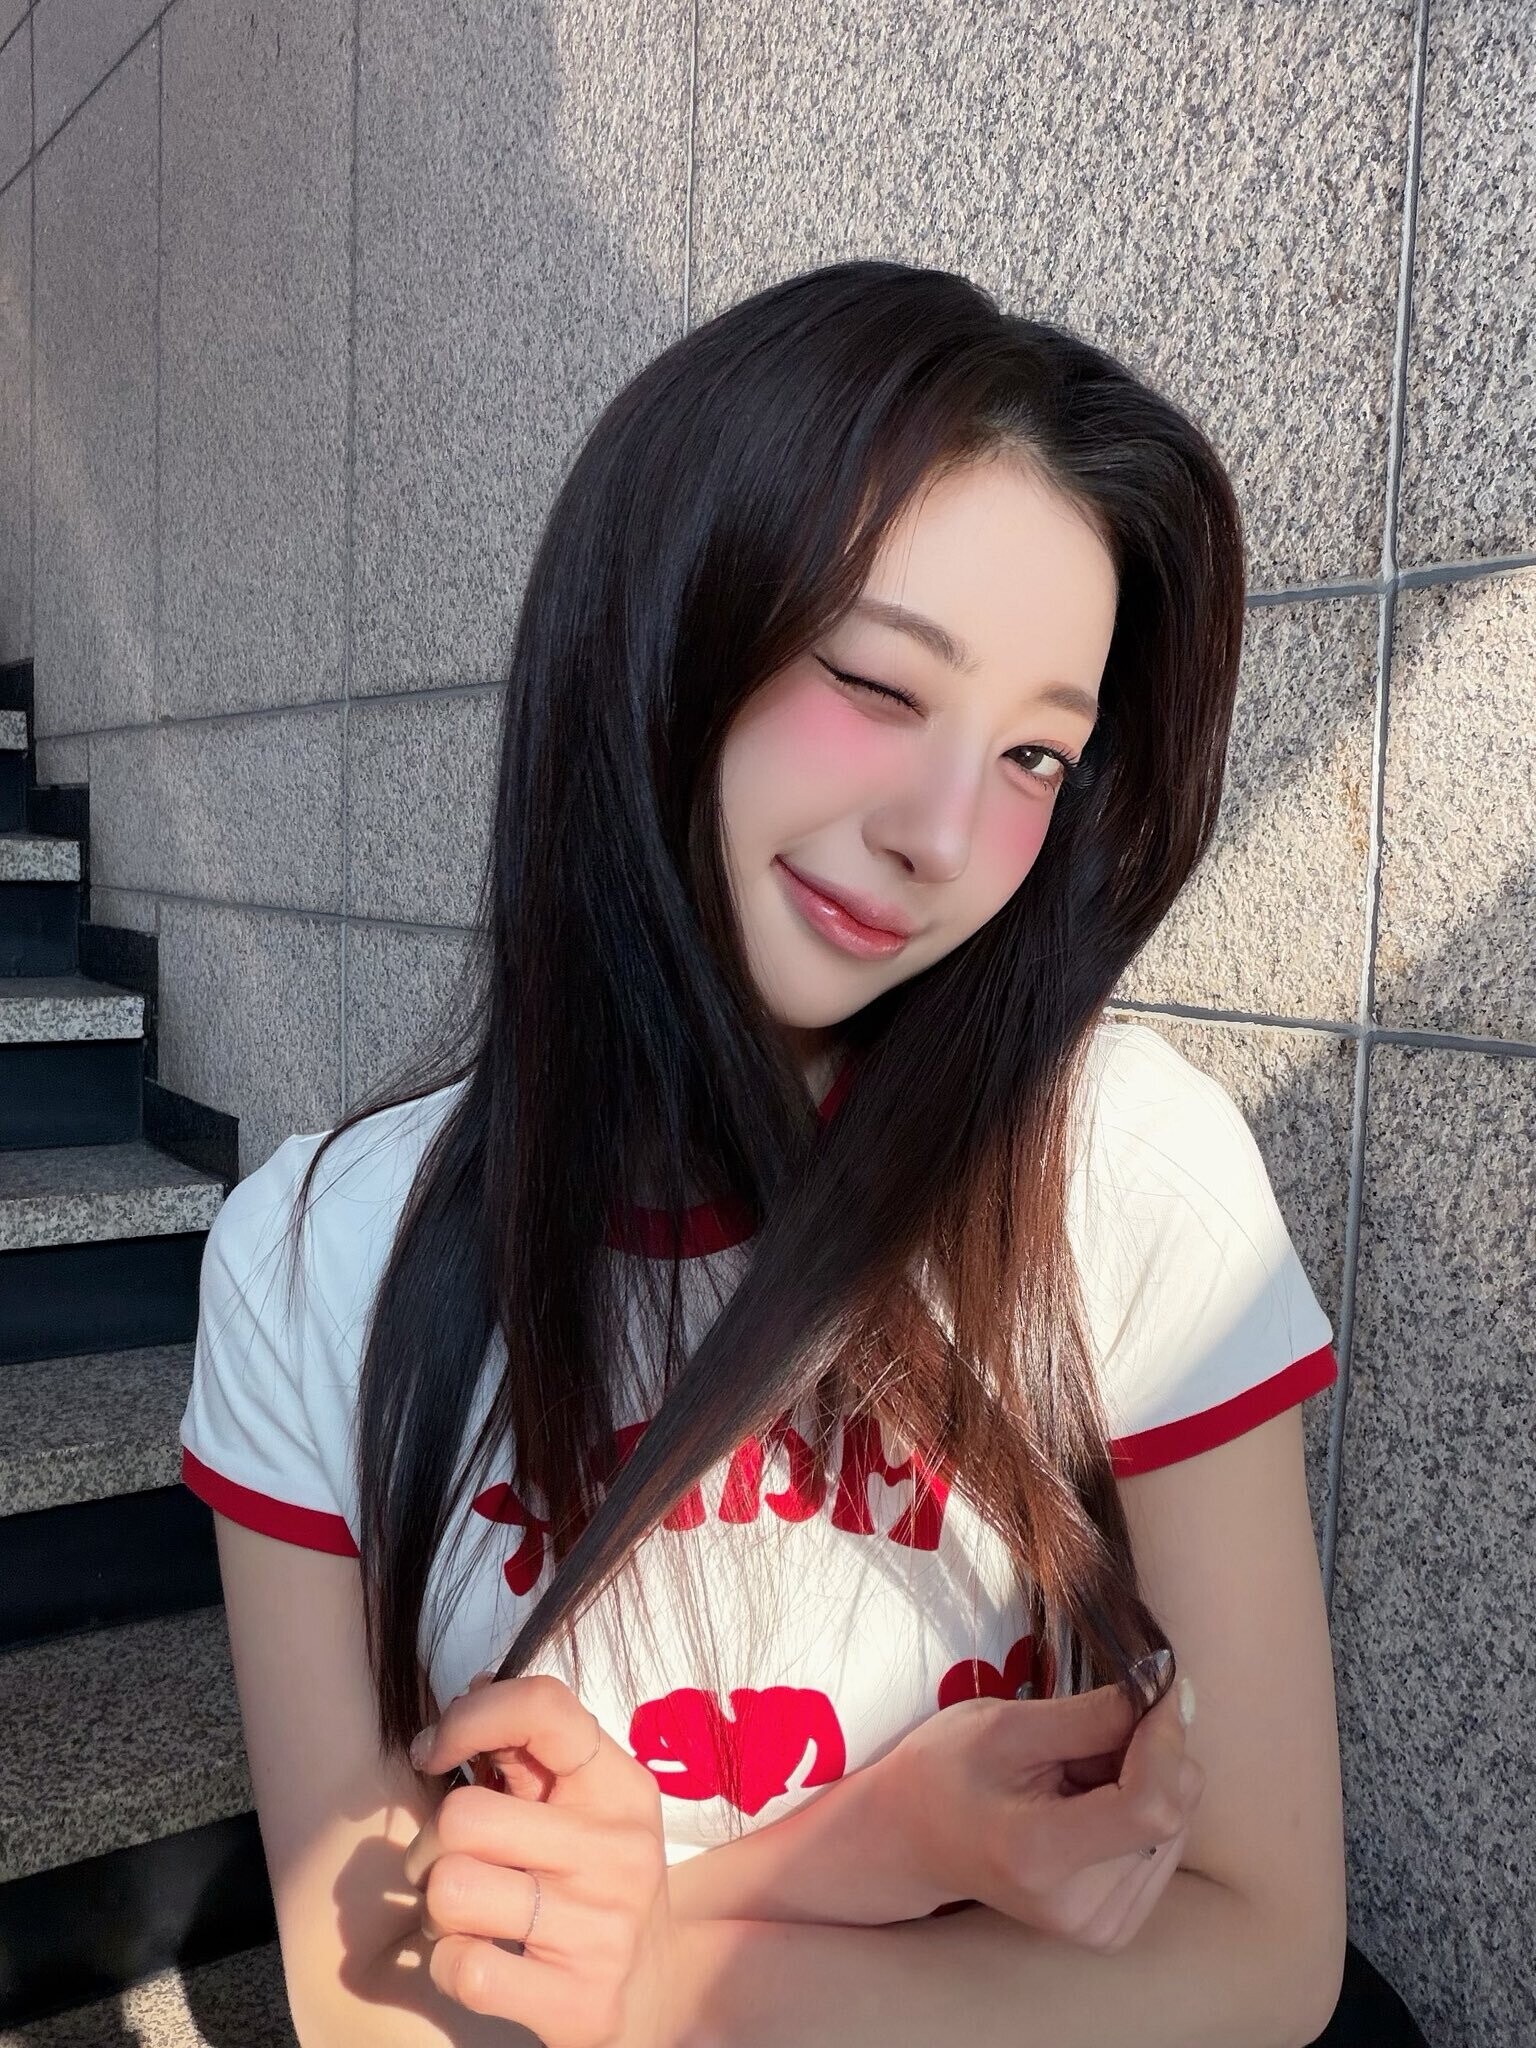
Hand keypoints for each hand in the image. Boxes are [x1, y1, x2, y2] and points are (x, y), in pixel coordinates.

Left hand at [403, 1670, 682, 2046]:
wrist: (658, 1990)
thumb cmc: (599, 1879)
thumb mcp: (586, 1805)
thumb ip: (529, 1750)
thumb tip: (473, 1685)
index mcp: (619, 1785)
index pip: (543, 1709)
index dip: (468, 1719)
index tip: (434, 1751)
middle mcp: (617, 1849)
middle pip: (463, 1816)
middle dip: (430, 1844)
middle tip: (449, 1862)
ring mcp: (602, 1927)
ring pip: (451, 1890)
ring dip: (436, 1908)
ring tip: (465, 1914)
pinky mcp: (579, 2001)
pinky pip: (464, 1968)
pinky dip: (448, 1966)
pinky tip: (477, 1959)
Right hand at [884, 1668, 1202, 1952]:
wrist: (911, 1840)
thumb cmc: (945, 1770)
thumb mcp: (1006, 1724)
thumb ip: (1092, 1715)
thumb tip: (1171, 1695)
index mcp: (1041, 1855)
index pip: (1150, 1806)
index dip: (1167, 1741)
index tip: (1157, 1690)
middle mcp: (1080, 1908)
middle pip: (1170, 1814)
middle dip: (1150, 1754)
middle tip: (1087, 1733)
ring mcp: (1099, 1927)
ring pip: (1176, 1826)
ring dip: (1143, 1781)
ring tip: (1074, 1774)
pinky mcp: (1112, 1929)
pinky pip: (1165, 1848)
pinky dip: (1138, 1810)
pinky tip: (1088, 1803)